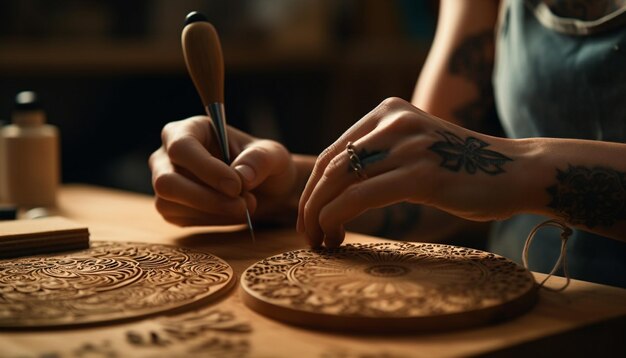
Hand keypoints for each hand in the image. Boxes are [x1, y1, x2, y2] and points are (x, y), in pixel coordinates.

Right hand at [149, 116, 296, 225]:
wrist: (264, 190)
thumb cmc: (263, 164)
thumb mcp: (273, 155)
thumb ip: (260, 159)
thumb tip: (241, 175)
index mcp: (190, 129)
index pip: (182, 147)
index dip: (206, 169)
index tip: (236, 186)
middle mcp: (168, 154)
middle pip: (166, 181)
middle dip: (206, 198)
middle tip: (243, 205)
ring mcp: (165, 181)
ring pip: (169, 203)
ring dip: (211, 211)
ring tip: (245, 206)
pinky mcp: (170, 206)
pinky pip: (179, 219)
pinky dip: (211, 220)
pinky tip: (232, 213)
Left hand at [297, 97, 518, 247]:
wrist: (517, 171)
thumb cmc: (464, 169)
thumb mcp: (415, 148)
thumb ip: (380, 155)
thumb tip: (338, 186)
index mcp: (387, 112)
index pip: (332, 152)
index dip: (312, 189)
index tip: (309, 217)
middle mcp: (392, 121)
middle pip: (329, 166)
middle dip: (310, 205)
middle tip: (307, 234)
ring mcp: (407, 145)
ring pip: (339, 181)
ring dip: (319, 215)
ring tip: (320, 241)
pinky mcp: (420, 174)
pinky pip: (360, 196)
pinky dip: (338, 218)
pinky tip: (337, 236)